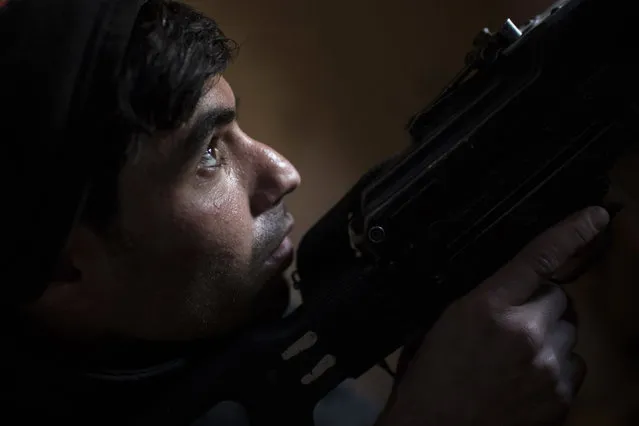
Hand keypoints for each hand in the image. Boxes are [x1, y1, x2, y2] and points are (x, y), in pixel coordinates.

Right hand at [378, 206, 609, 425]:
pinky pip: (574, 365)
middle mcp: (524, 330)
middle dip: (540, 306)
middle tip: (514, 326)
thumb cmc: (428, 380)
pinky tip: (528, 381)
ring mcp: (548, 365)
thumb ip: (479, 301)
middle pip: (558, 298)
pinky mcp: (562, 395)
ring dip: (550, 337)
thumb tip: (505, 288)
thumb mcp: (441, 327)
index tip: (596, 215)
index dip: (569, 233)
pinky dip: (556, 368)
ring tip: (519, 358)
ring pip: (568, 332)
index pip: (536, 259)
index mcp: (486, 307)